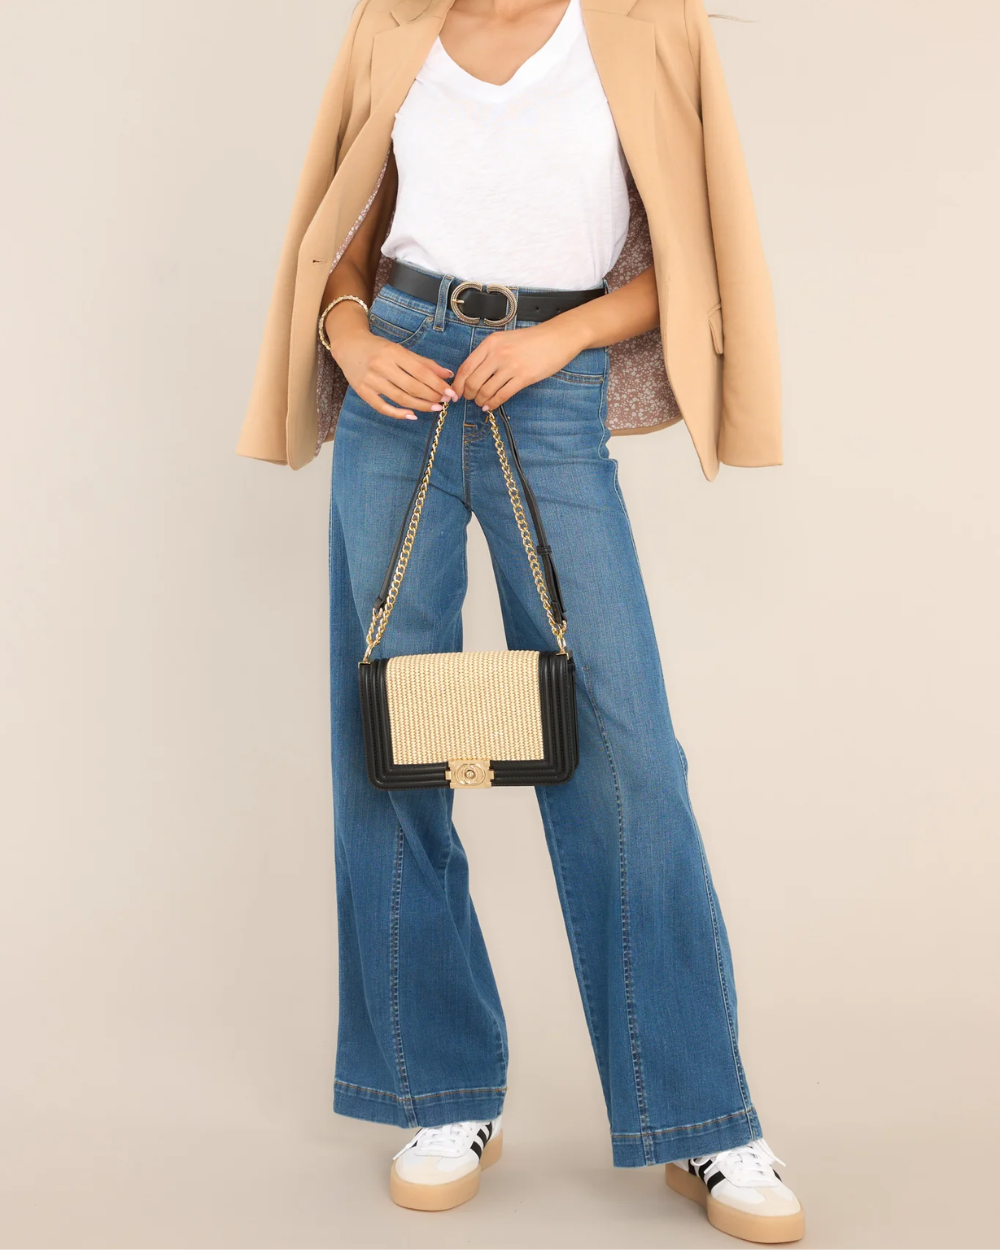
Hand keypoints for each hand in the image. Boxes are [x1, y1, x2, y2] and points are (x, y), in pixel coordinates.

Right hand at [327, 316, 458, 419]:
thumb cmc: (378, 348)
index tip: (450, 392)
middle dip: (432, 395)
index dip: (438, 383)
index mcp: (393, 352)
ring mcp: (371, 380)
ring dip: (420, 405)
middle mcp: (381, 366)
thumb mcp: (400, 350)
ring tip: (434, 408)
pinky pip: (382, 407)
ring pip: (400, 398)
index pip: (420, 371)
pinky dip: (398, 413)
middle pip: (412, 386)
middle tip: (445, 401)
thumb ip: (423, 362)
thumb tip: (447, 374)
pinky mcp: (362, 391)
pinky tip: (412, 415)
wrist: (349, 346)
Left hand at [451, 320, 586, 410]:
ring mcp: (511, 366)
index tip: (456, 393)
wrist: (557, 337)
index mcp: (490, 343)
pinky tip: (490, 406)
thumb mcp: (504, 340)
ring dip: (480, 400)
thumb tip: (473, 373)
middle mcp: (497, 354)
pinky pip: (502, 395)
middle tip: (469, 399)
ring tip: (481, 403)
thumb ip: (488, 354)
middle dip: (468, 395)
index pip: (466, 367)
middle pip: (473, 381)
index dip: (458, 384)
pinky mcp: (524, 377)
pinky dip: (493, 404)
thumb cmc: (531, 340)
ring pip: (485, 391)